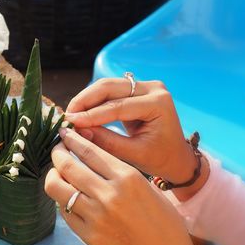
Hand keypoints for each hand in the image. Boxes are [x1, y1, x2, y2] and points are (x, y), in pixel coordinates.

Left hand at [46, 129, 196, 244]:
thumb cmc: (162, 220)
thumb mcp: (145, 185)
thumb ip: (117, 169)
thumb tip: (89, 152)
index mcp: (128, 178)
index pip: (89, 150)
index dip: (72, 138)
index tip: (65, 132)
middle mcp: (109, 195)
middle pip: (68, 165)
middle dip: (57, 152)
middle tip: (57, 148)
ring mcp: (96, 216)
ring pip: (57, 186)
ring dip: (53, 174)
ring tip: (57, 171)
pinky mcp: (88, 235)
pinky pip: (64, 211)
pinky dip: (62, 199)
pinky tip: (67, 195)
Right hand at [65, 78, 208, 199]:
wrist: (177, 157)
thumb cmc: (160, 159)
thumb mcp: (133, 154)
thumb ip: (106, 142)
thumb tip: (77, 132)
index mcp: (158, 104)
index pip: (117, 106)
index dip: (91, 114)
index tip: (70, 123)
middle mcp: (153, 88)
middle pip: (109, 86)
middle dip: (85, 101)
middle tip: (67, 116)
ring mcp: (145, 86)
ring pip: (107, 86)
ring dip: (86, 99)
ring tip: (71, 116)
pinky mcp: (137, 90)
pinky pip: (110, 91)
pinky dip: (94, 101)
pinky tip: (81, 113)